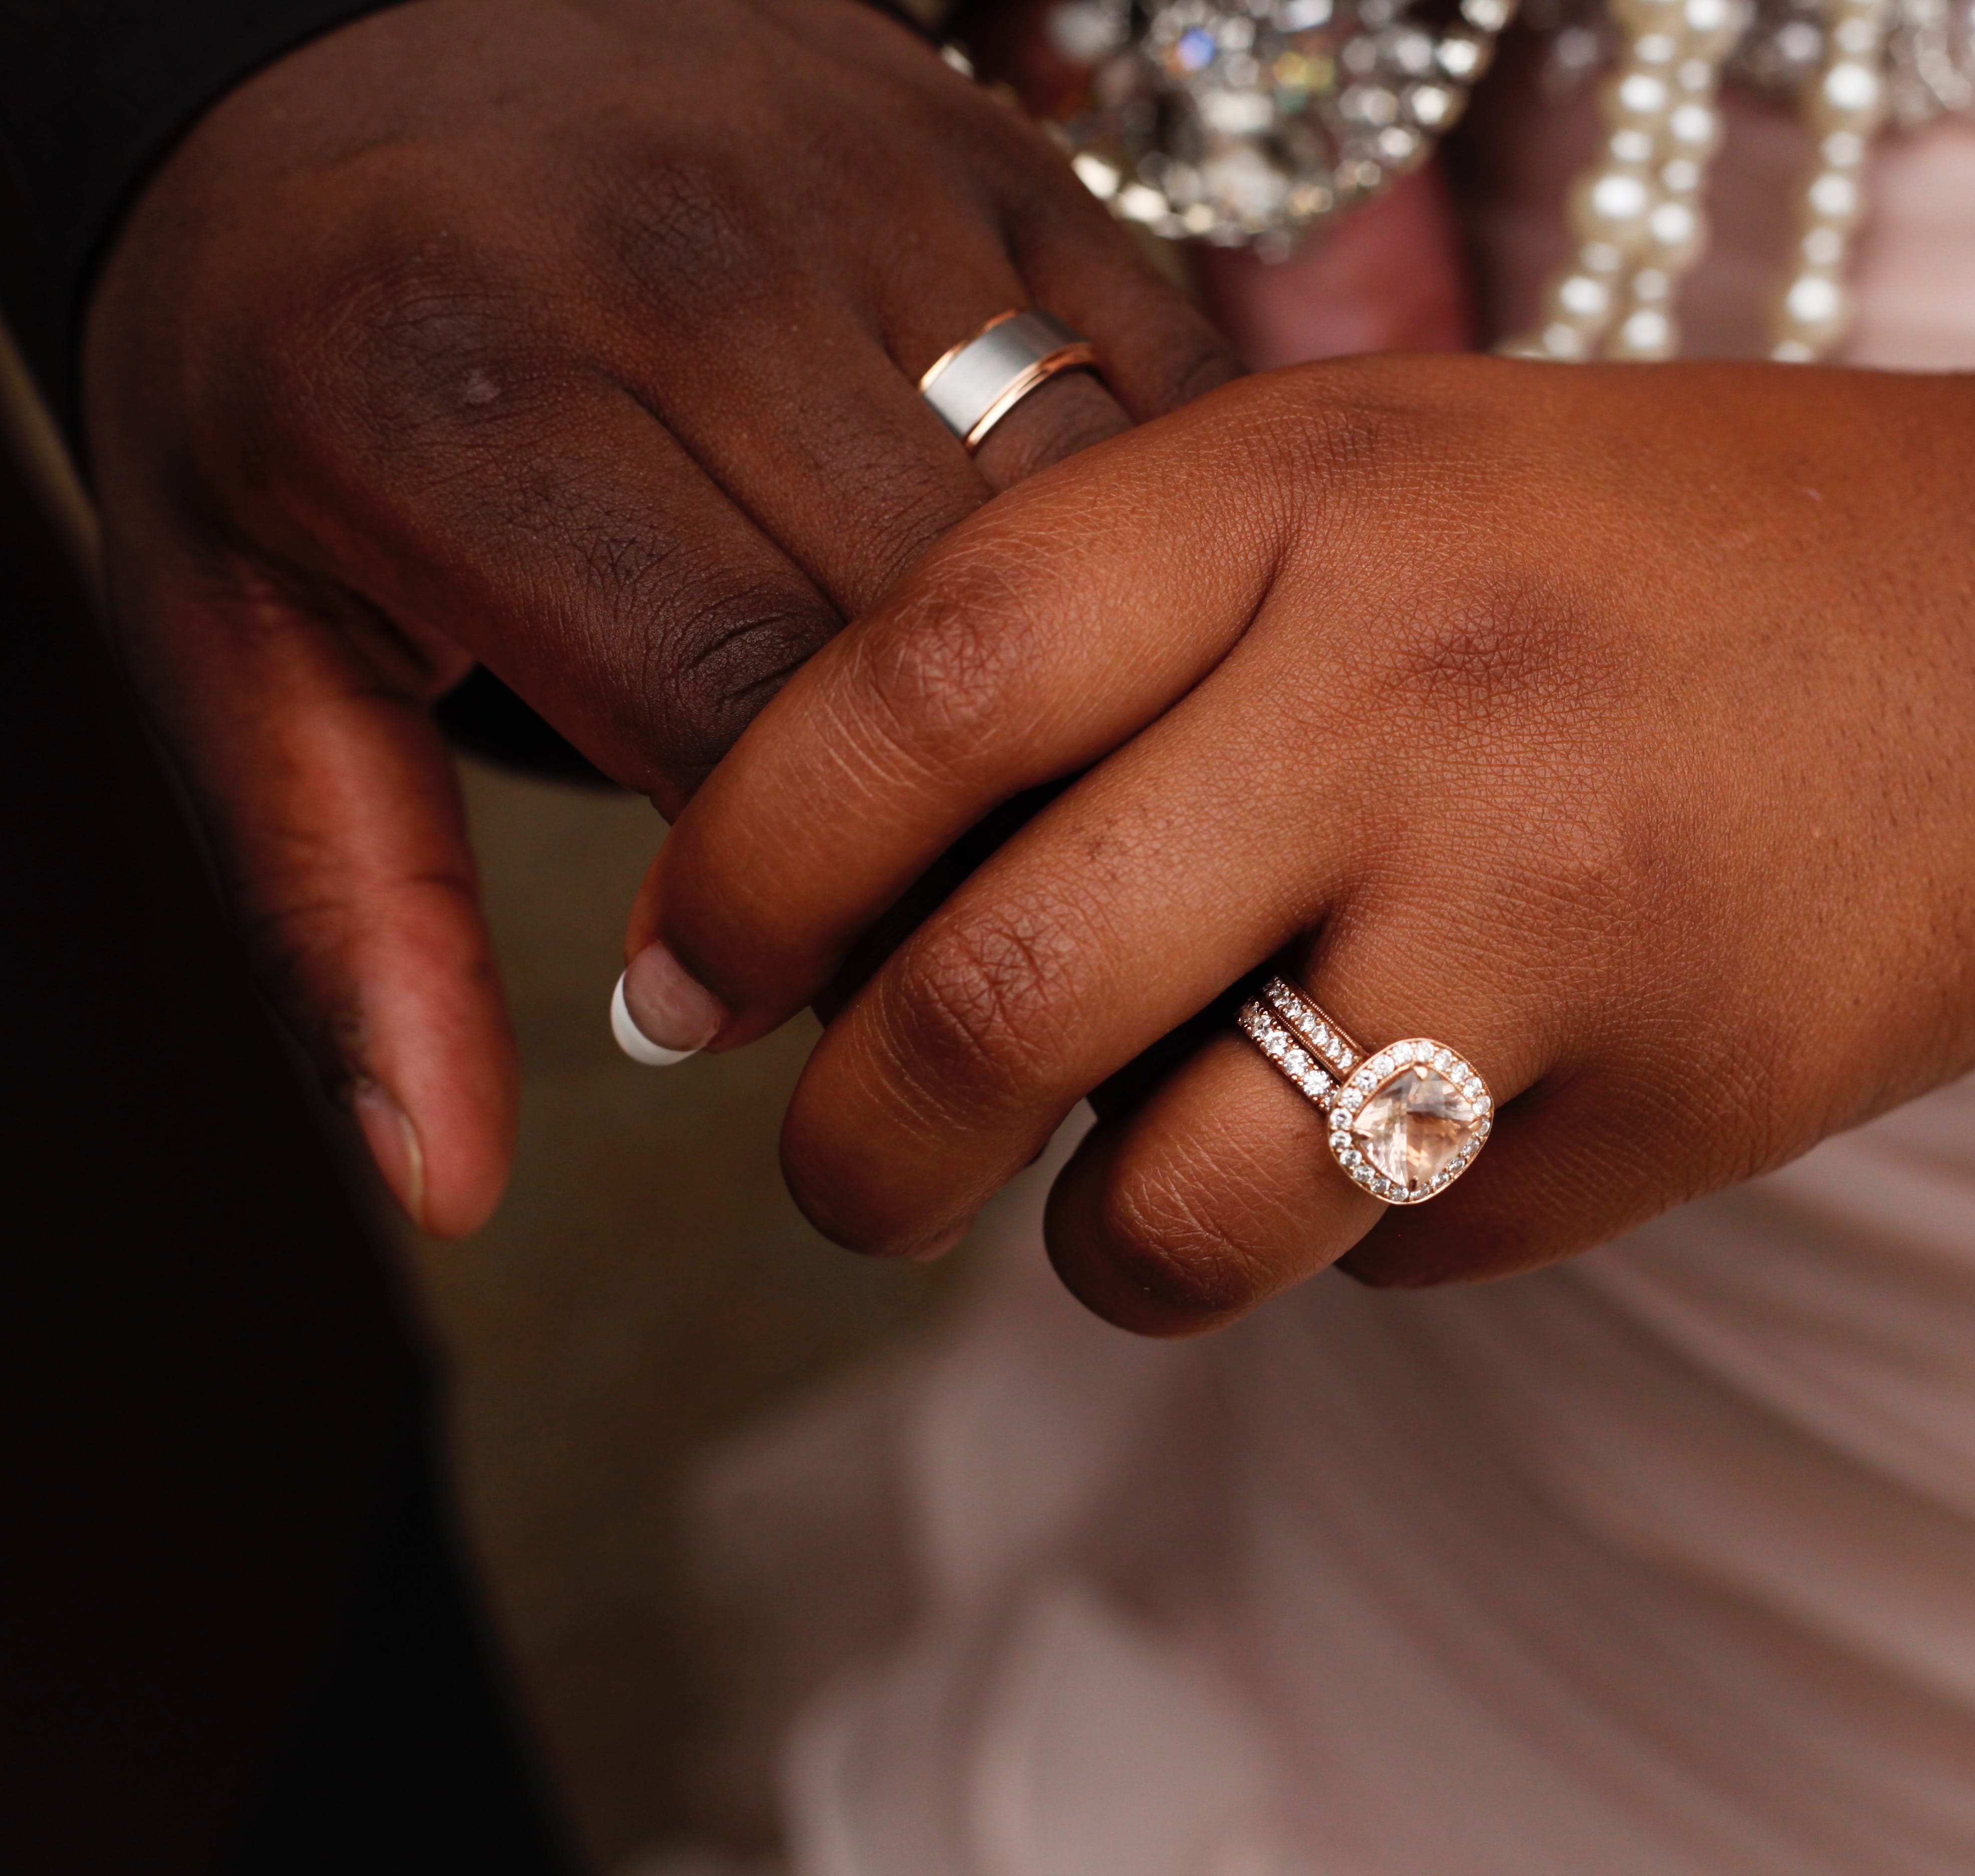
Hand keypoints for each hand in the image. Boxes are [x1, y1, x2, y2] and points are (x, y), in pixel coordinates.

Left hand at [83, 0, 1236, 1231]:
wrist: (364, 14)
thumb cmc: (291, 358)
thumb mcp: (240, 633)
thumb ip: (349, 911)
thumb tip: (449, 1177)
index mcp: (465, 405)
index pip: (739, 727)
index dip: (832, 917)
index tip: (847, 1010)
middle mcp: (689, 277)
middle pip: (953, 653)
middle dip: (999, 843)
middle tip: (1005, 968)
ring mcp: (880, 198)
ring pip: (1100, 543)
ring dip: (1125, 716)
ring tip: (1098, 836)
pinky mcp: (1017, 164)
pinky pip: (1161, 413)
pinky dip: (1180, 567)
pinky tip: (1155, 659)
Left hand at [619, 354, 1974, 1330]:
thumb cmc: (1699, 556)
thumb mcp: (1410, 473)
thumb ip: (1151, 616)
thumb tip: (886, 864)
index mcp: (1315, 490)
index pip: (919, 686)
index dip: (750, 860)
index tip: (695, 979)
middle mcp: (1409, 695)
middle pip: (995, 988)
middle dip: (852, 1143)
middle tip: (840, 1173)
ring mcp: (1543, 916)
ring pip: (1172, 1198)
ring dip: (1091, 1247)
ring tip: (1127, 1199)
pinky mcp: (1654, 1108)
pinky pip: (1390, 1251)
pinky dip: (1347, 1238)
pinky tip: (1430, 1122)